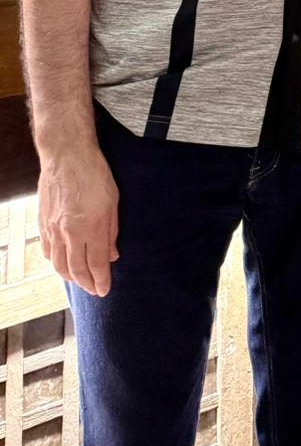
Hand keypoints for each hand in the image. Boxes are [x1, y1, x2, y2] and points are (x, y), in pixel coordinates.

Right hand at [37, 144, 119, 296]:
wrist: (66, 155)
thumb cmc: (94, 173)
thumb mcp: (113, 200)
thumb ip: (112, 230)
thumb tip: (112, 255)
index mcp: (92, 227)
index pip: (97, 264)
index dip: (101, 280)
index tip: (105, 290)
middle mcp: (70, 232)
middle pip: (77, 270)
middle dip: (87, 284)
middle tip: (94, 289)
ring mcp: (53, 229)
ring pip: (60, 265)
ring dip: (70, 277)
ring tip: (80, 281)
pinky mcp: (43, 223)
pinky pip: (48, 251)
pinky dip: (55, 263)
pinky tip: (62, 264)